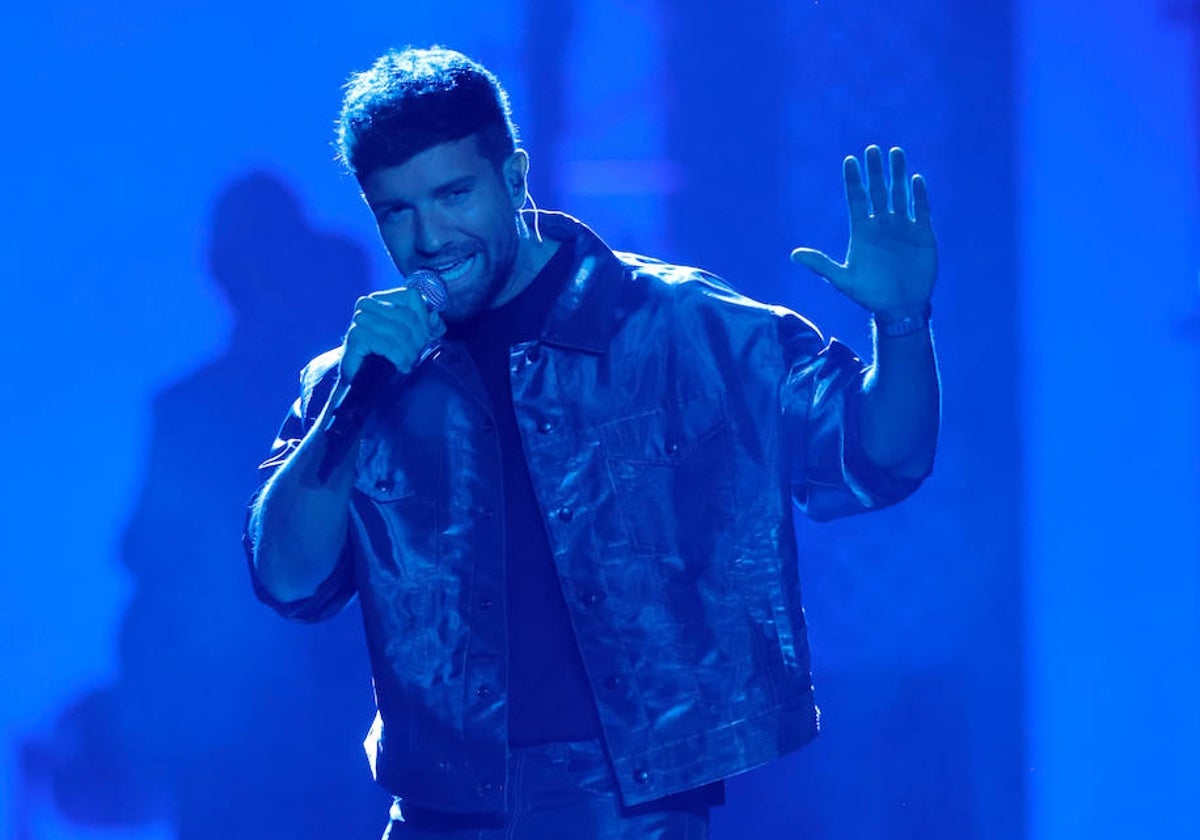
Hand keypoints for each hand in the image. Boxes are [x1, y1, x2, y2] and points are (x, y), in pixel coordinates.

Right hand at [340, 286, 445, 380]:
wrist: (361, 376)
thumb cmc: (387, 354)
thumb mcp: (413, 338)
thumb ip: (428, 326)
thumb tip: (435, 316)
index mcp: (382, 298)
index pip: (412, 296)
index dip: (424, 318)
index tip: (427, 338)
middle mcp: (368, 304)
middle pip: (408, 316)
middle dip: (418, 339)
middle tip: (417, 355)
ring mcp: (359, 319)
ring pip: (399, 331)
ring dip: (409, 351)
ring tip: (409, 362)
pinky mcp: (355, 337)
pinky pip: (387, 344)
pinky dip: (399, 357)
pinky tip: (401, 366)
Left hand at [791, 145, 936, 320]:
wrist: (899, 307)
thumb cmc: (869, 294)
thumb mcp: (842, 279)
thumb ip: (821, 264)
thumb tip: (793, 255)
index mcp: (862, 231)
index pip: (856, 199)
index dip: (853, 180)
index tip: (849, 160)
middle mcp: (881, 224)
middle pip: (877, 191)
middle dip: (874, 171)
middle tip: (872, 149)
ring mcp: (902, 227)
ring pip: (899, 194)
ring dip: (898, 175)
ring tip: (895, 152)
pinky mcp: (922, 234)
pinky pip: (921, 210)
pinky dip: (919, 195)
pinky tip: (916, 179)